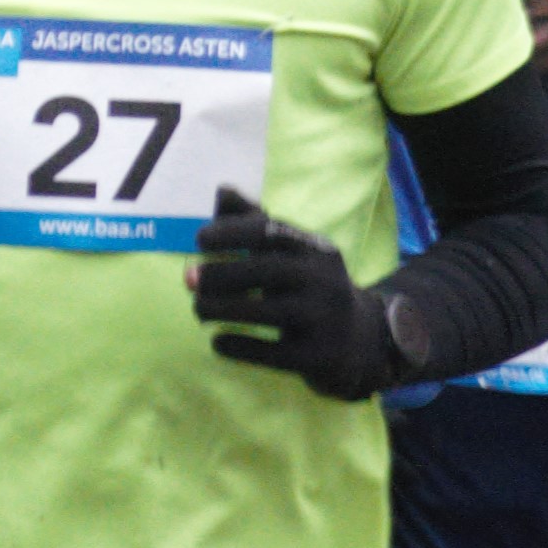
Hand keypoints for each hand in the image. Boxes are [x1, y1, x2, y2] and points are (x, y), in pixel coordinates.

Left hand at [188, 189, 397, 401]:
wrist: (359, 341)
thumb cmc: (309, 290)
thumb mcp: (292, 255)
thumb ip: (256, 224)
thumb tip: (222, 190)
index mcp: (316, 249)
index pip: (272, 231)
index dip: (232, 232)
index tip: (200, 240)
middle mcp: (324, 280)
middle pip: (266, 271)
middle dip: (220, 273)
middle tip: (188, 280)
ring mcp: (324, 319)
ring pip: (266, 311)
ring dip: (222, 309)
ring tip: (198, 310)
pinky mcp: (318, 356)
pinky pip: (272, 352)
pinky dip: (238, 345)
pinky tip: (217, 342)